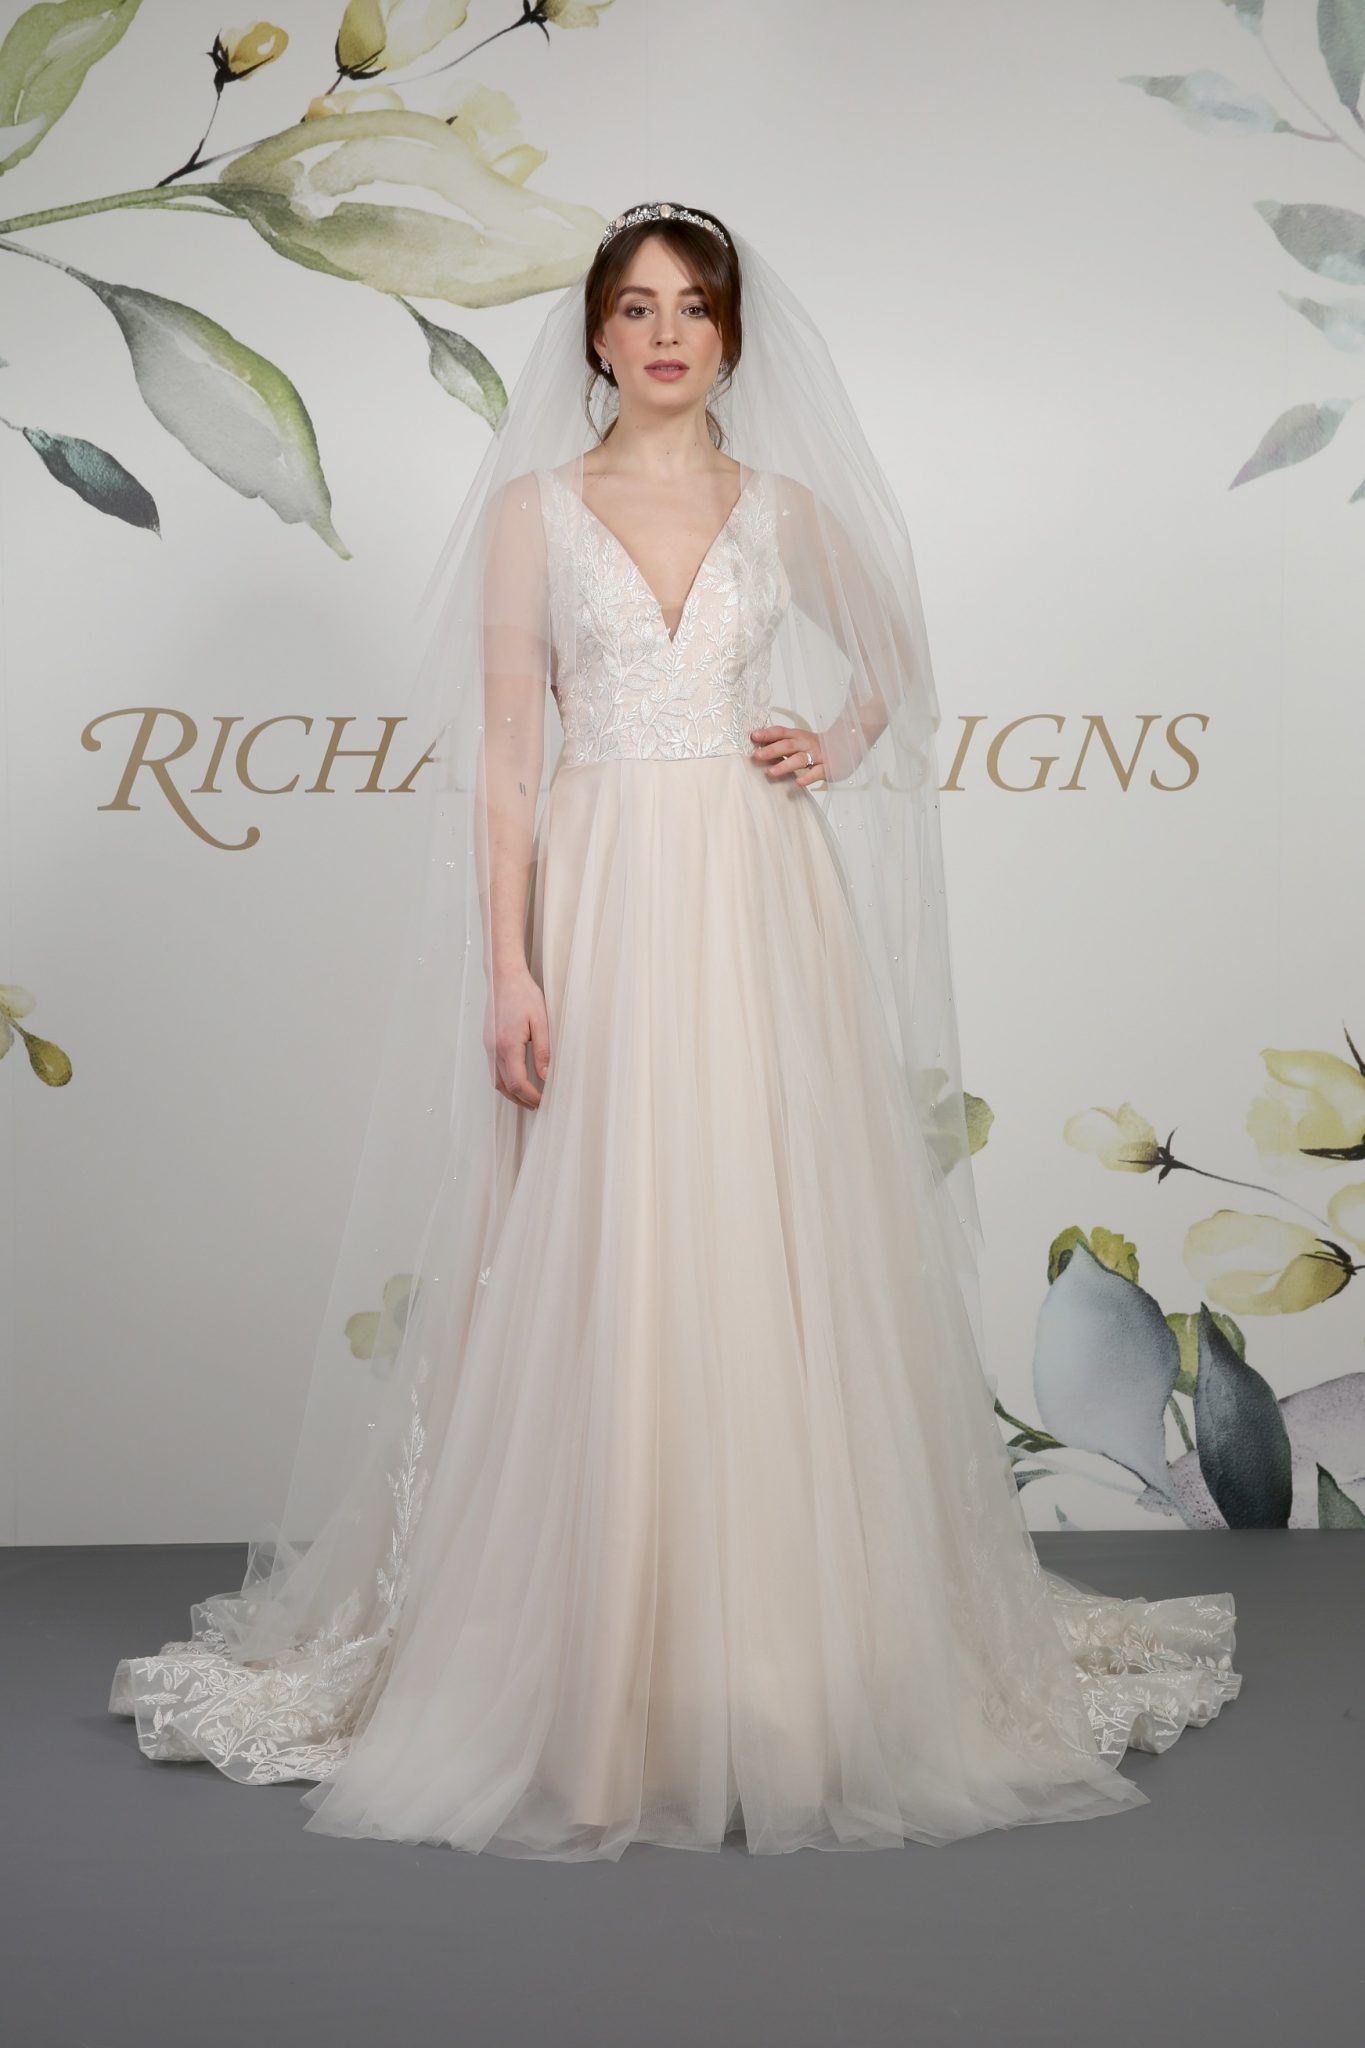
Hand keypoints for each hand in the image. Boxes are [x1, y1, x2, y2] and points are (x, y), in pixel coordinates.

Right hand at [485, 961, 550, 1108]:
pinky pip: (493, 1068)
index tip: (543, 1100)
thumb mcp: (541, 1022)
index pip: (517, 1082)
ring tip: (527, 1097)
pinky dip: (504, 1080)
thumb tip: (545, 1076)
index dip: (530, 1096)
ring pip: (495, 1080)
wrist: (503, 977)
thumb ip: (543, 1051)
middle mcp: (494, 1049)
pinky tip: (515, 1079)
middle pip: (503, 1086)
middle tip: (537, 1105)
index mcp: (508, 1045)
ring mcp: (488, 1046)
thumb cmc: (523, 994)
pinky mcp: (487, 1041)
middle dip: (520, 1100)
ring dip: (510, 1092)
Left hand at [749, 725, 824, 786]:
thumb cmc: (815, 746)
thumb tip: (756, 745)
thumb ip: (781, 742)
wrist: (845, 744)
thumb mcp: (799, 740)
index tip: (753, 736)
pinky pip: (817, 772)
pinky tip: (798, 783)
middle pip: (787, 745)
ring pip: (800, 759)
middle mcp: (806, 744)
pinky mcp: (828, 767)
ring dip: (784, 765)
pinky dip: (808, 777)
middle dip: (771, 750)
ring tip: (770, 772)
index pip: (780, 732)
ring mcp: (817, 755)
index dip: (767, 733)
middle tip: (756, 756)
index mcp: (797, 736)